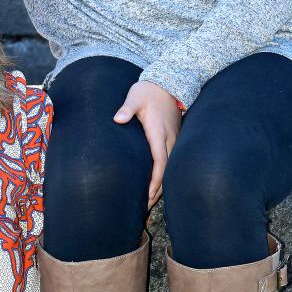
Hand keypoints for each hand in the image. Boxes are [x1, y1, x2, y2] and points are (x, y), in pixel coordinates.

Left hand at [113, 82, 181, 208]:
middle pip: (167, 171)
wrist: (167, 84)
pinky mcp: (173, 140)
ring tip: (149, 203)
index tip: (149, 194)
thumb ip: (127, 108)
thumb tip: (118, 118)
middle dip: (158, 190)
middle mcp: (170, 139)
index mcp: (159, 132)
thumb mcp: (135, 96)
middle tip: (145, 207)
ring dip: (161, 186)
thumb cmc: (148, 91)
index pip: (160, 161)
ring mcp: (174, 140)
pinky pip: (170, 163)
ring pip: (169, 169)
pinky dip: (163, 177)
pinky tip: (155, 186)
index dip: (156, 179)